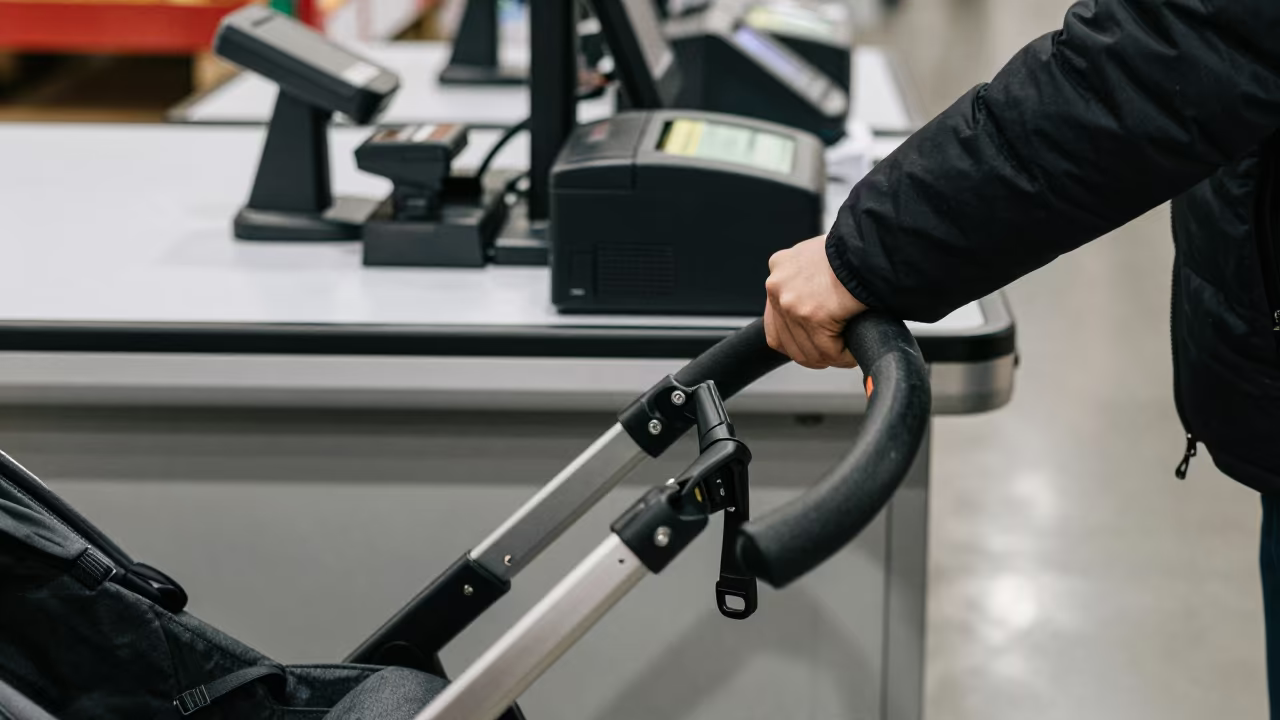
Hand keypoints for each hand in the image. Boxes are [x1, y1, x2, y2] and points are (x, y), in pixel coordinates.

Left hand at [764, 236, 867, 368]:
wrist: (872, 247)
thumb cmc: (855, 249)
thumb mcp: (820, 256)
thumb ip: (809, 278)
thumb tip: (816, 303)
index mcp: (779, 267)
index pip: (774, 318)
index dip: (795, 337)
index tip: (811, 342)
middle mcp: (778, 285)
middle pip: (786, 341)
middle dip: (812, 352)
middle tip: (831, 354)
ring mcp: (791, 303)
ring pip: (806, 351)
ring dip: (828, 358)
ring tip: (845, 355)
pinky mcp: (812, 317)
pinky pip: (828, 352)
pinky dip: (842, 357)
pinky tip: (852, 354)